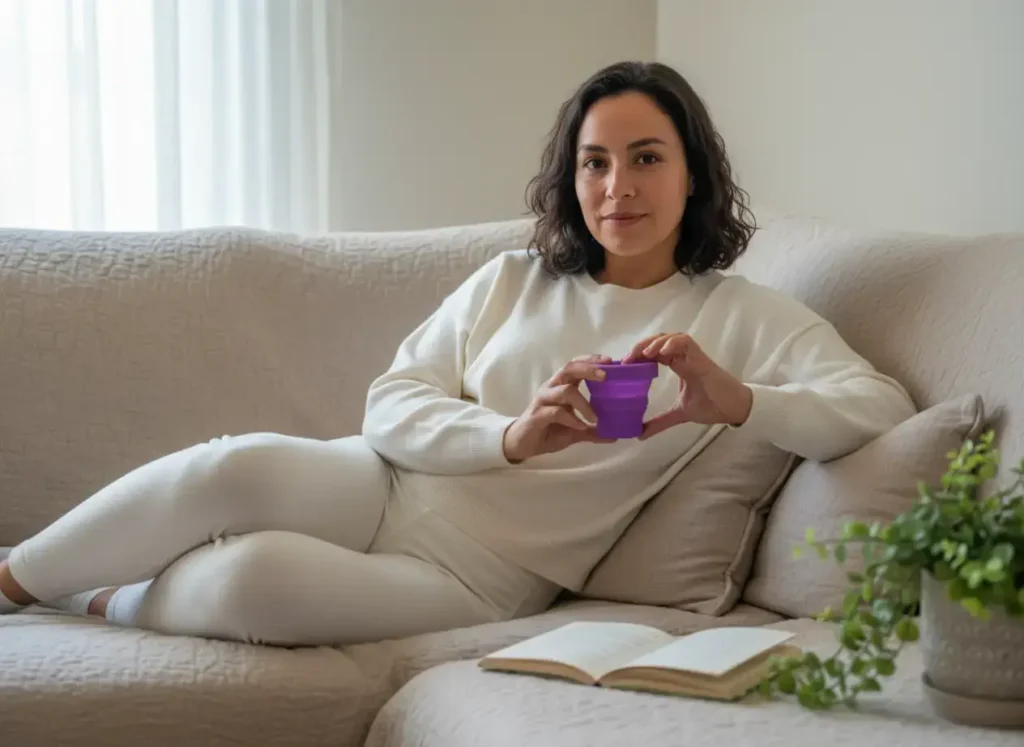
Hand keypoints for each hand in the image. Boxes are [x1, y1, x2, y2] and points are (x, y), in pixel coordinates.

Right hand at [503, 355, 616, 462]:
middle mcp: (551, 388)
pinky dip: (571, 418)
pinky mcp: (536, 415)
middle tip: (606, 377)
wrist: (522, 444)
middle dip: (588, 369)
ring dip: (584, 403)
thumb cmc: (548, 430)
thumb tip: (614, 434)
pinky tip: (581, 427)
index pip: (575, 365)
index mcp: (560, 386)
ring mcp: (543, 400)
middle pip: (569, 369)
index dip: (591, 360)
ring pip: (565, 391)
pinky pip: (556, 412)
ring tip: (596, 418)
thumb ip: (593, 430)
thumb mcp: (575, 431)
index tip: (609, 361)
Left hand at [623, 333, 752, 438]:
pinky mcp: (701, 358)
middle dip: (641, 346)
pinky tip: (661, 353)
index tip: (624, 365)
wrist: (733, 408)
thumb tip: (640, 435)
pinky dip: (673, 343)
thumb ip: (660, 422)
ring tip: (643, 354)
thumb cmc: (711, 406)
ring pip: (670, 337)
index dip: (638, 354)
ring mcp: (692, 356)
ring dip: (655, 342)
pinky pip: (686, 342)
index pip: (654, 352)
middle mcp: (683, 357)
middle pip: (658, 340)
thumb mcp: (679, 414)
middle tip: (627, 359)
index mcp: (678, 365)